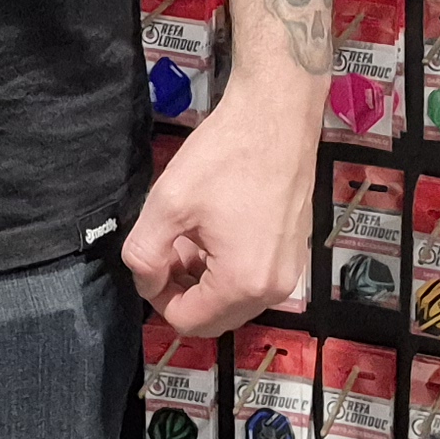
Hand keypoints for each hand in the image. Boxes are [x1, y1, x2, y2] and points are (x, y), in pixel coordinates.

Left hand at [122, 85, 320, 339]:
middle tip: (169, 247)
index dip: (158, 297)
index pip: (188, 322)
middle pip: (214, 318)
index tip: (151, 260)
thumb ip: (145, 254)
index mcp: (244, 283)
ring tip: (190, 234)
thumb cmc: (225, 156)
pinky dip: (227, 268)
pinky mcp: (294, 254)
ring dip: (203, 279)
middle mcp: (274, 289)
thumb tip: (147, 281)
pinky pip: (253, 280)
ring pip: (233, 300)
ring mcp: (289, 272)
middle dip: (182, 290)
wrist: (276, 117)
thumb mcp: (168, 203)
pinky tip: (214, 229)